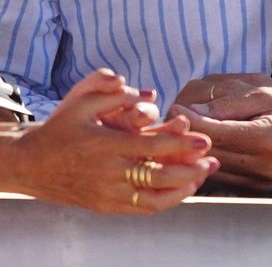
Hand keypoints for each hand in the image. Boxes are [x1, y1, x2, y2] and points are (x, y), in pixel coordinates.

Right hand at [6, 69, 216, 213]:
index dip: (183, 145)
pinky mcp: (105, 206)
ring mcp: (107, 192)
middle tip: (212, 160)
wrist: (30, 163)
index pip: (153, 147)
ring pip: (154, 198)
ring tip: (202, 176)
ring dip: (183, 189)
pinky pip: (141, 209)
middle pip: (160, 175)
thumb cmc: (61, 128)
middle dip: (191, 169)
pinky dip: (166, 201)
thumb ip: (112, 92)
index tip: (206, 140)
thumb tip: (143, 90)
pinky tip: (182, 189)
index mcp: (106, 145)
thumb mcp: (81, 103)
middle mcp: (108, 172)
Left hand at [170, 74, 271, 193]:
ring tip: (179, 136)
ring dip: (191, 154)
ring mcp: (259, 183)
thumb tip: (190, 111)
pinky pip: (221, 179)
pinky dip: (206, 165)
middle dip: (184, 137)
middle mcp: (263, 165)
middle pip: (208, 153)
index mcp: (268, 138)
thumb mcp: (268, 95)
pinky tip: (197, 152)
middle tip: (169, 122)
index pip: (215, 131)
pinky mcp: (255, 191)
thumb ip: (230, 103)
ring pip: (210, 170)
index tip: (174, 107)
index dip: (190, 120)